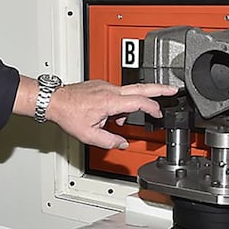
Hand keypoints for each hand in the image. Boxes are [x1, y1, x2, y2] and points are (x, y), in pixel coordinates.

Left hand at [42, 79, 180, 150]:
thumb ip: (109, 141)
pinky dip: (119, 102)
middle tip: (173, 89)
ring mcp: (105, 85)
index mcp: (111, 101)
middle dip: (160, 88)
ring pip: (127, 92)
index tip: (159, 113)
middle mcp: (110, 90)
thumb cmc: (68, 115)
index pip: (140, 102)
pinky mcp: (100, 85)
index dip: (153, 108)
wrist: (54, 101)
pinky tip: (110, 114)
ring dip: (131, 104)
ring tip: (120, 120)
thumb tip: (121, 143)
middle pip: (141, 87)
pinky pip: (116, 93)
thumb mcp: (89, 135)